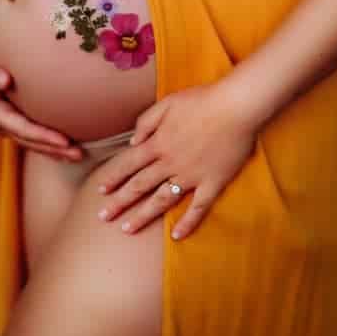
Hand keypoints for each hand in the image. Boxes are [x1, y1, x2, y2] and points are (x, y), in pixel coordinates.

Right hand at [0, 40, 81, 161]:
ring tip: (78, 155)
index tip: (63, 141)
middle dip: (53, 149)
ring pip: (33, 142)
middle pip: (29, 141)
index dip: (41, 136)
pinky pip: (35, 134)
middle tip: (78, 154)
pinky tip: (69, 145)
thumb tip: (4, 81)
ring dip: (54, 150)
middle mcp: (2, 123)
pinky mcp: (16, 119)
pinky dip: (50, 141)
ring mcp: (9, 123)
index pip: (20, 129)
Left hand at [95, 81, 258, 239]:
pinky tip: (176, 236)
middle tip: (103, 217)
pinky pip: (198, 206)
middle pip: (140, 185)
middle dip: (119, 202)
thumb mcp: (167, 103)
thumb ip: (146, 121)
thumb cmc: (202, 100)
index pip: (128, 164)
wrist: (236, 106)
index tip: (100, 190)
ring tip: (127, 229)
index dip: (113, 177)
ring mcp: (191, 175)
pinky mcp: (213, 182)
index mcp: (158, 143)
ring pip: (162, 200)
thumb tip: (132, 142)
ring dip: (143, 216)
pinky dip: (187, 222)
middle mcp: (170, 162)